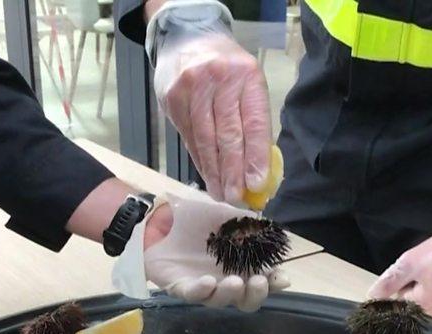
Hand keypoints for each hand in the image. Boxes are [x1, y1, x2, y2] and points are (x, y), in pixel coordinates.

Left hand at [143, 194, 288, 310]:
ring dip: (230, 293)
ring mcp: (204, 286)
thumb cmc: (195, 218)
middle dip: (256, 294)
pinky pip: (194, 295)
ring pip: (221, 301)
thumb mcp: (224, 214)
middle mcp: (225, 279)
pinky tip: (207, 281)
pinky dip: (202, 290)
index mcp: (240, 264)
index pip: (263, 279)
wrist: (161, 217)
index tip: (281, 279)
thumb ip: (247, 222)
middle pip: (246, 300)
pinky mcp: (182, 288)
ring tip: (234, 282)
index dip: (274, 282)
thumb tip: (269, 228)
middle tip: (258, 282)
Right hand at [154, 33, 270, 205]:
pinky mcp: (173, 99)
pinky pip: (189, 138)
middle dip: (233, 172)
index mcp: (247, 76)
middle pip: (228, 135)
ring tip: (222, 194)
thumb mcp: (248, 81)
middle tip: (237, 197)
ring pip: (205, 140)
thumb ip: (254, 118)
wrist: (188, 38)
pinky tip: (207, 176)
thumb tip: (258, 167)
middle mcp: (219, 80)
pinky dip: (199, 161)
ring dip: (214, 173)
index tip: (257, 184)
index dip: (255, 156)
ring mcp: (192, 89)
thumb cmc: (226, 68)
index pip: (254, 123)